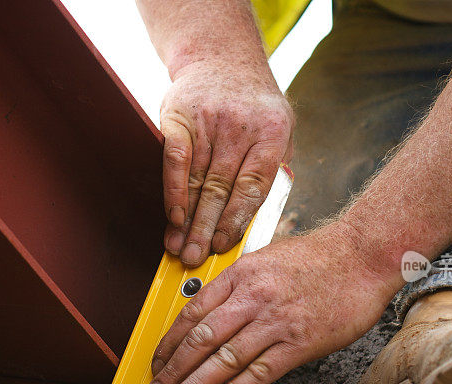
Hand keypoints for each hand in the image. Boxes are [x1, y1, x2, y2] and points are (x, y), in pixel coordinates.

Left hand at [146, 221, 398, 383]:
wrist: (362, 256)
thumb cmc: (317, 257)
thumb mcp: (265, 258)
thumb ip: (237, 285)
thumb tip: (210, 313)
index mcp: (240, 275)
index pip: (192, 313)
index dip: (169, 342)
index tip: (157, 362)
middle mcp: (252, 297)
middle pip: (201, 340)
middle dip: (173, 370)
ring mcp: (275, 321)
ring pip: (224, 359)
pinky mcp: (299, 343)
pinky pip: (259, 372)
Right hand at [160, 60, 292, 267]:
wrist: (222, 57)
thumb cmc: (254, 105)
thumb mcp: (281, 130)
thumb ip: (274, 169)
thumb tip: (259, 220)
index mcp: (272, 131)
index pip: (253, 186)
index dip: (237, 220)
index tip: (224, 246)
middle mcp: (240, 126)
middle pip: (221, 188)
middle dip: (207, 228)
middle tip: (196, 258)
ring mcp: (208, 121)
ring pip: (196, 180)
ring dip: (186, 220)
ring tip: (179, 248)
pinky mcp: (179, 118)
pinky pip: (174, 161)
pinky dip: (172, 191)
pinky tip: (171, 217)